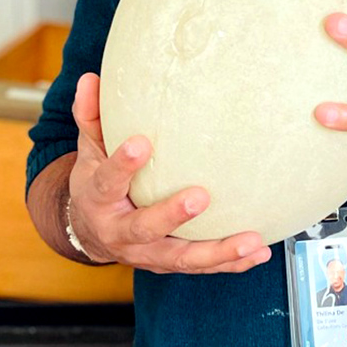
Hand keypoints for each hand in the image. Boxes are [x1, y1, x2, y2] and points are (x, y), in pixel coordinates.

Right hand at [67, 72, 270, 273]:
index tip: (141, 143)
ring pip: (180, 257)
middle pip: (145, 227)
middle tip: (201, 197)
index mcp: (99, 198)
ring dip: (217, 251)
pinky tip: (258, 252)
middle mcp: (120, 231)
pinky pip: (200, 267)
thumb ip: (93, 117)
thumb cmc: (96, 183)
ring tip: (249, 241)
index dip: (122, 164)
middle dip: (172, 214)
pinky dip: (230, 262)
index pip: (108, 180)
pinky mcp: (168, 263)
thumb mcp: (89, 150)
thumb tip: (90, 79)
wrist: (88, 233)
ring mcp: (146, 253)